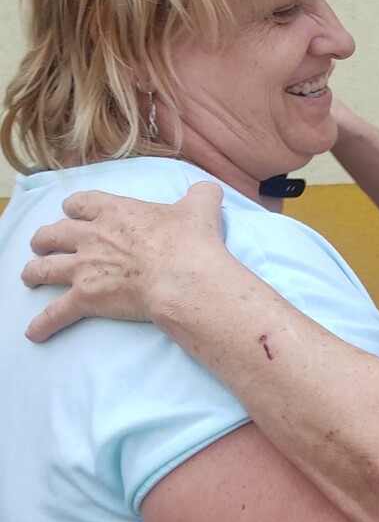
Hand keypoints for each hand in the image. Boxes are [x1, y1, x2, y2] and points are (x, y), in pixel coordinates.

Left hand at [22, 180, 225, 341]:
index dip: (74, 208)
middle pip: (55, 233)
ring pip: (46, 268)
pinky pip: (56, 313)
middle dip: (45, 238)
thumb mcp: (200, 207)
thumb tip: (208, 189)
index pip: (82, 203)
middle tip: (42, 243)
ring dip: (34, 272)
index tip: (72, 212)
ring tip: (28, 276)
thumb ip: (201, 195)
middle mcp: (92, 237)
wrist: (182, 277)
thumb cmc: (190, 242)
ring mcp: (84, 268)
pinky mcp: (86, 298)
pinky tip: (33, 332)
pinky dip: (43, 324)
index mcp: (115, 212)